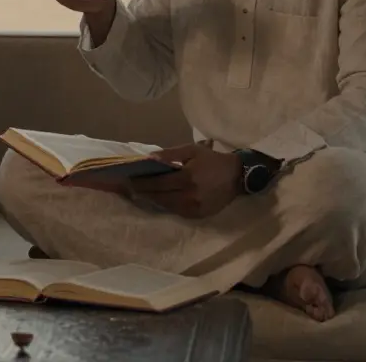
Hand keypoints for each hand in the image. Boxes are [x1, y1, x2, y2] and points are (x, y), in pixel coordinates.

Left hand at [127, 143, 242, 218]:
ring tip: (140, 193)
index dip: (140, 182)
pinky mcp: (198, 216)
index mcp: (186, 177)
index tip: (127, 179)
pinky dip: (165, 205)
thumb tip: (149, 158)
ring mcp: (194, 208)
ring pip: (165, 206)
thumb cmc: (212, 160)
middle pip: (158, 196)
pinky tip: (158, 199)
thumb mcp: (191, 150)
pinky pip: (176, 211)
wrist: (237, 176)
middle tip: (128, 188)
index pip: (157, 182)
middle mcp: (189, 196)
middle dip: (142, 192)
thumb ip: (170, 154)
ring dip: (151, 200)